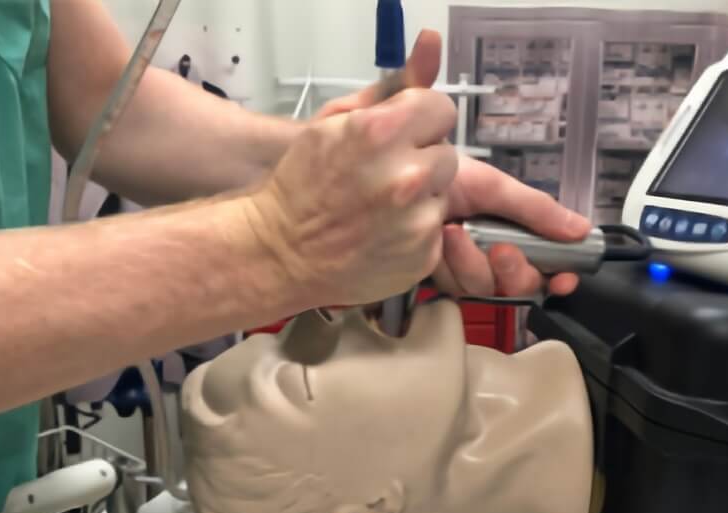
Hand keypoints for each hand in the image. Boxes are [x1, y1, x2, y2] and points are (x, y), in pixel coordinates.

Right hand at [248, 87, 458, 307]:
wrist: (281, 254)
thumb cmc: (301, 186)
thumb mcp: (332, 123)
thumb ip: (390, 87)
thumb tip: (432, 43)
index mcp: (381, 133)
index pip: (441, 109)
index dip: (421, 121)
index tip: (404, 135)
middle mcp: (406, 177)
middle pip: (446, 154)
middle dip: (421, 161)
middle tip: (385, 177)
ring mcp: (417, 221)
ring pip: (442, 194)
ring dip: (421, 198)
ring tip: (381, 209)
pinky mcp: (423, 254)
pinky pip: (435, 230)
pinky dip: (415, 232)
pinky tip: (383, 234)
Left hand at [434, 155, 588, 297]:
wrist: (407, 175)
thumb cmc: (452, 177)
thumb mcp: (497, 186)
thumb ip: (537, 210)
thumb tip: (581, 230)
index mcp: (518, 237)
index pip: (548, 269)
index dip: (560, 279)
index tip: (565, 279)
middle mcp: (496, 259)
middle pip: (520, 287)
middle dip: (514, 270)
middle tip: (501, 248)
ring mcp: (468, 272)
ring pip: (485, 289)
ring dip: (472, 261)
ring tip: (455, 230)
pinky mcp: (441, 279)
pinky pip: (454, 286)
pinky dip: (449, 263)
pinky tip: (441, 238)